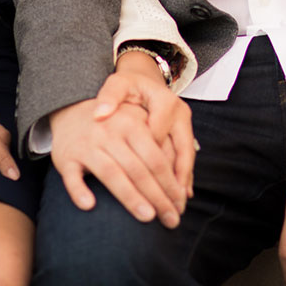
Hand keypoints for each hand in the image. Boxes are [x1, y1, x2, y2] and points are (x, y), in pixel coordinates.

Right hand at [48, 92, 185, 228]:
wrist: (70, 111)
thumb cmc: (115, 127)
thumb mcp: (139, 127)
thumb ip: (161, 151)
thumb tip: (185, 191)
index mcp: (132, 123)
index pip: (157, 158)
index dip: (171, 184)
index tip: (180, 205)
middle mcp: (109, 132)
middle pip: (138, 169)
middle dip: (158, 197)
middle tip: (171, 220)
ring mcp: (87, 144)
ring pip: (111, 174)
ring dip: (130, 198)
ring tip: (147, 218)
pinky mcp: (66, 156)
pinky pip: (72, 176)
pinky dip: (79, 191)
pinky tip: (90, 206)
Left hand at [95, 51, 195, 198]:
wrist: (142, 78)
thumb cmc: (126, 85)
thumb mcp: (116, 85)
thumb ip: (108, 97)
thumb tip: (98, 114)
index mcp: (162, 101)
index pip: (157, 135)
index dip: (150, 160)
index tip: (142, 183)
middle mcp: (179, 112)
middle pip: (179, 150)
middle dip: (172, 179)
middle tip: (167, 204)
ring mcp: (185, 123)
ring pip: (186, 156)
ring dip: (182, 181)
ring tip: (177, 206)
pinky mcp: (185, 131)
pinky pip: (186, 156)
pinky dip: (184, 176)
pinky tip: (182, 196)